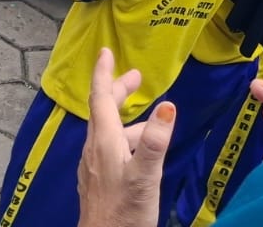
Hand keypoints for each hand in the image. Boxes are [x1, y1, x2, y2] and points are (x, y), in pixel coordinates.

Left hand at [76, 49, 174, 226]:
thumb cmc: (125, 213)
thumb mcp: (146, 175)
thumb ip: (156, 141)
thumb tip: (167, 105)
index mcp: (104, 142)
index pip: (100, 98)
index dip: (104, 74)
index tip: (106, 52)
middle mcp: (95, 150)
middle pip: (103, 111)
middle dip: (118, 91)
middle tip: (137, 78)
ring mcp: (94, 167)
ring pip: (107, 130)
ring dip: (125, 117)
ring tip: (150, 118)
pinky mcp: (98, 181)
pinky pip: (108, 147)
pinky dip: (123, 136)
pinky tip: (136, 148)